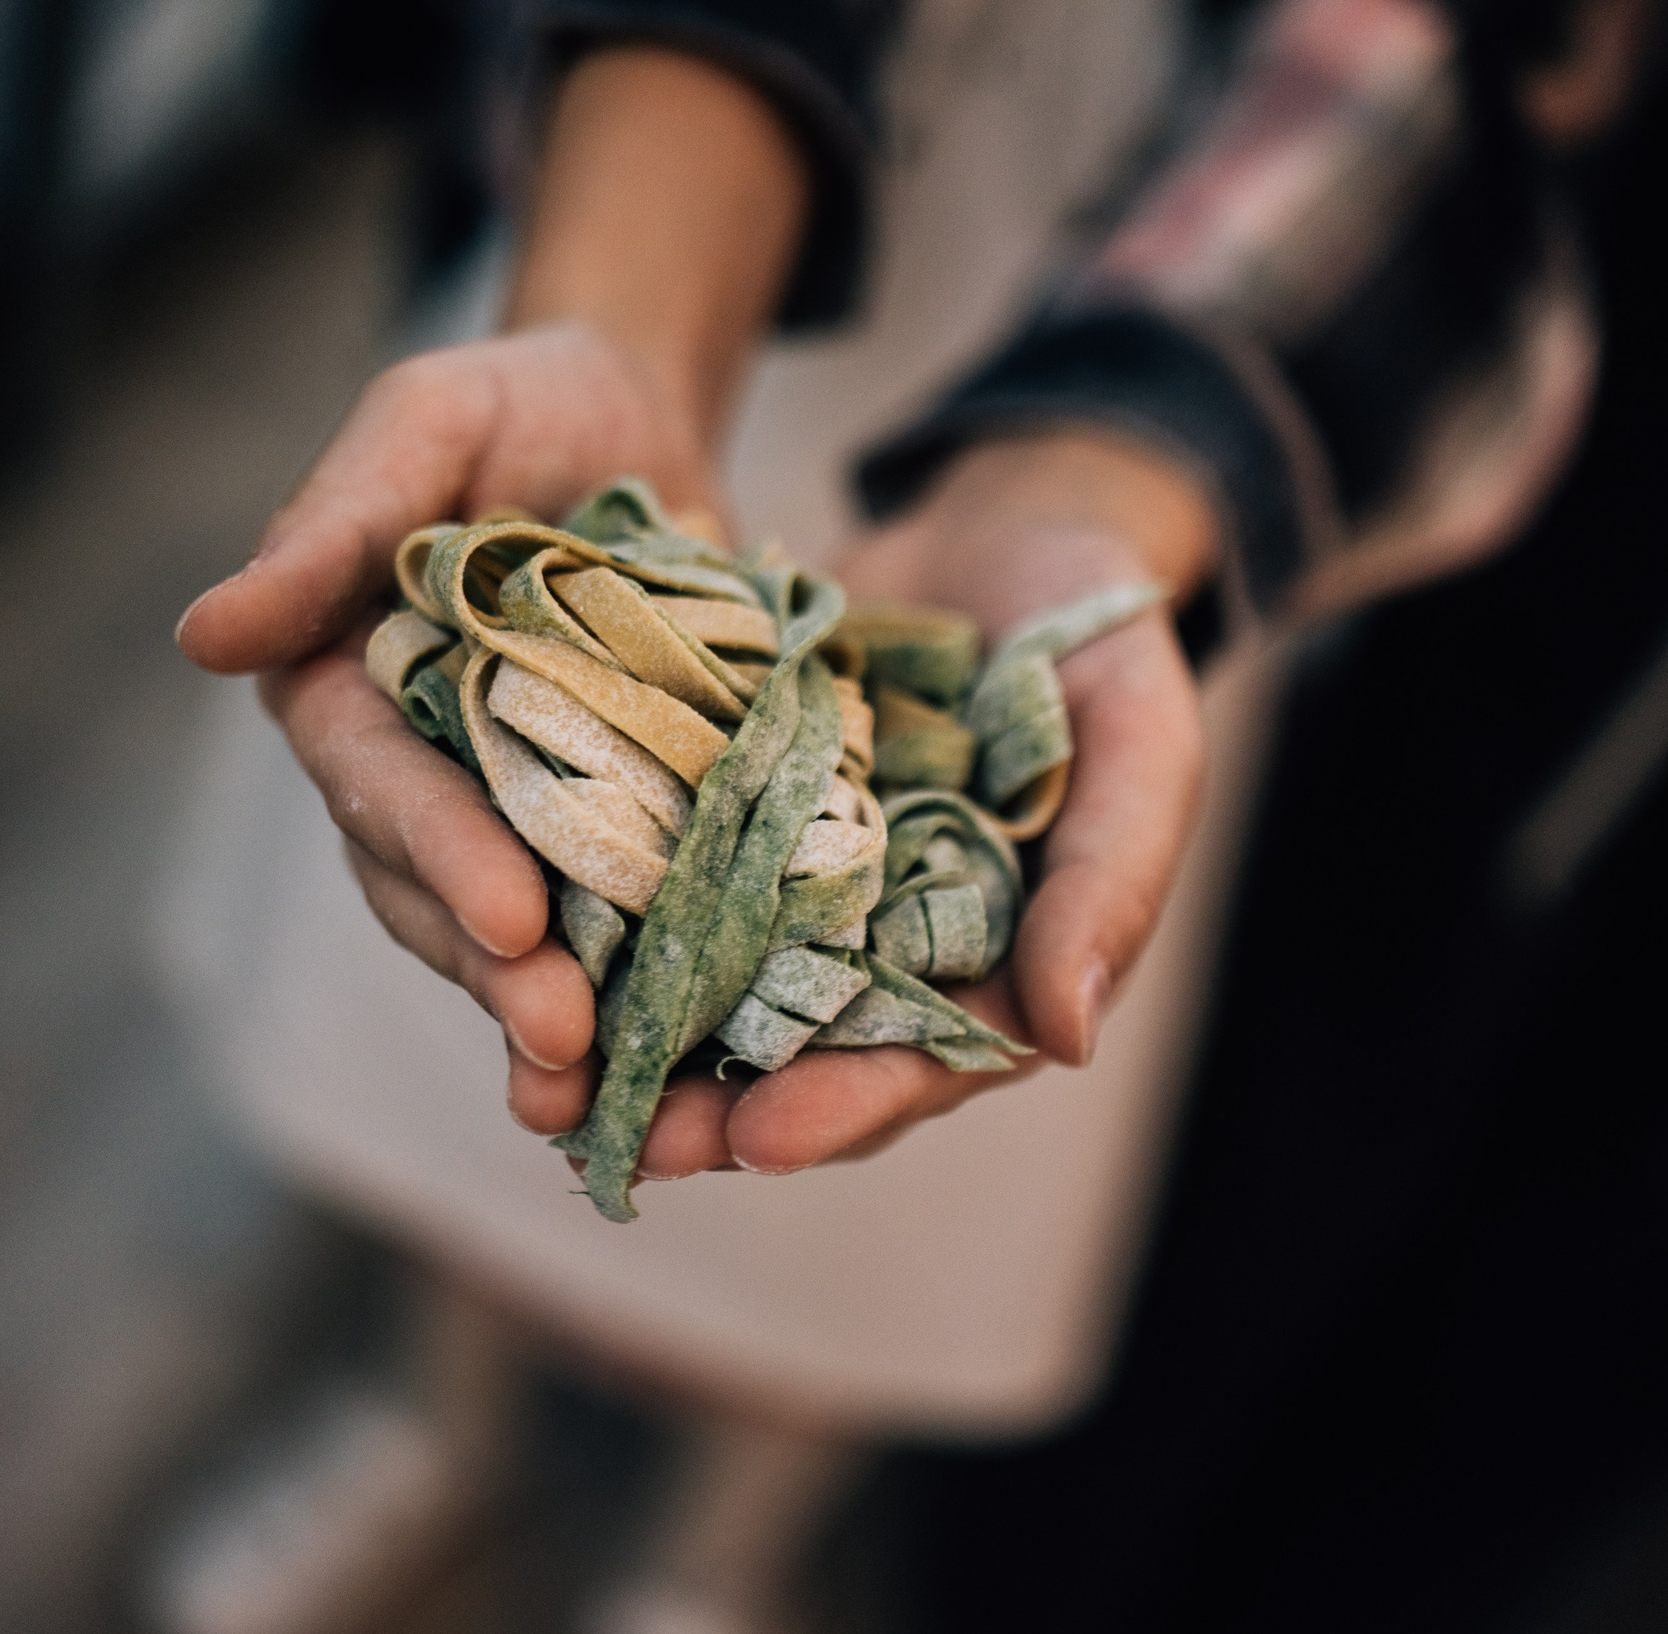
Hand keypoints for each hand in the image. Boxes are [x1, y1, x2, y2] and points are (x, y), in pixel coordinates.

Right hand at [178, 44, 810, 1158]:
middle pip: (442, 893)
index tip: (511, 916)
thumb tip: (203, 636)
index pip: (381, 788)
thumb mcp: (427, 420)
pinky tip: (683, 1067)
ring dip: (557, 1014)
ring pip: (515, 937)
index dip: (441, 853)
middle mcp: (416, 774)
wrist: (635, 420)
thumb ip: (333, 522)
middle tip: (570, 1036)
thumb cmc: (513, 403)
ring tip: (610, 1089)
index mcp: (347, 689)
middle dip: (503, 970)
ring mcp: (511, 814)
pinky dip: (641, 993)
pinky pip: (612, 923)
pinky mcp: (607, 828)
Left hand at [509, 429, 1218, 1180]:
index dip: (842, 1109)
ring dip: (641, 1044)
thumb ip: (1113, 880)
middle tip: (626, 1144)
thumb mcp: (1141, 742)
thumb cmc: (1100, 642)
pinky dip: (605, 922)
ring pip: (717, 993)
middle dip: (712, 1110)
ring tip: (551, 1083)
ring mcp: (805, 891)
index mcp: (995, 968)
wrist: (1013, 524)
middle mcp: (889, 953)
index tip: (758, 1138)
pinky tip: (525, 940)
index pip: (919, 1067)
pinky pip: (668, 885)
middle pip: (798, 1060)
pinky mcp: (736, 822)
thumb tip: (1063, 1038)